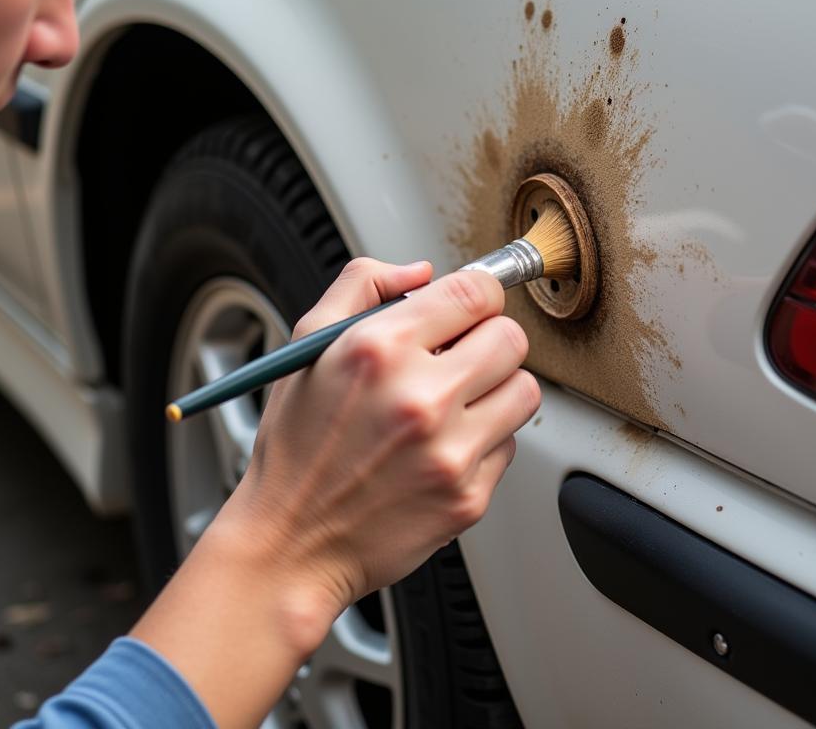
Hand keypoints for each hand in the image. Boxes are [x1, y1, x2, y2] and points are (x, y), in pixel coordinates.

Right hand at [238, 256, 539, 614]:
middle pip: (512, 338)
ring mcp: (449, 452)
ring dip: (496, 389)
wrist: (291, 544)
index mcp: (380, 350)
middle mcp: (420, 398)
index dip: (480, 293)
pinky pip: (510, 445)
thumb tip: (421, 270)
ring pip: (524, 390)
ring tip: (456, 402)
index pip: (475, 292)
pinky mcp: (468, 497)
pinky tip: (443, 446)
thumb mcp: (309, 346)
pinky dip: (484, 441)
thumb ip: (363, 285)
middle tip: (460, 356)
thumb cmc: (299, 447)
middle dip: (488, 340)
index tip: (473, 305)